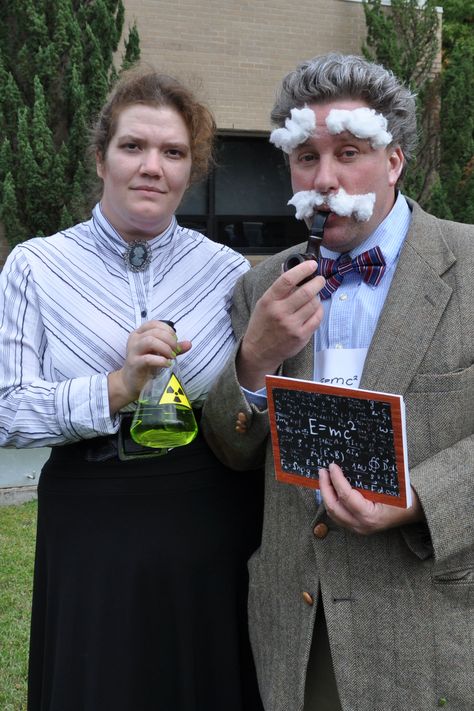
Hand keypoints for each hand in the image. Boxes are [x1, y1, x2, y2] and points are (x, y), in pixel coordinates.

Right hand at [108, 321, 191, 413]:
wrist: (131, 382)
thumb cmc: (146, 365)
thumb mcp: (160, 353)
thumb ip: (173, 347)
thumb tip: (189, 344)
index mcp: (140, 333)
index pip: (154, 324)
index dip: (168, 330)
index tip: (175, 341)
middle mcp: (135, 339)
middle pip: (154, 332)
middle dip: (170, 340)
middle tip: (176, 351)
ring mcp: (133, 351)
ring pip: (150, 341)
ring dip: (165, 348)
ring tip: (172, 357)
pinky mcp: (134, 363)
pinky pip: (148, 358)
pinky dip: (161, 360)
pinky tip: (167, 364)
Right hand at [237, 260, 324, 389]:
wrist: (259, 351)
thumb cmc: (262, 325)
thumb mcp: (264, 304)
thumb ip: (278, 289)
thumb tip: (290, 269)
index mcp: (269, 301)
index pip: (287, 280)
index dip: (302, 269)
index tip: (312, 264)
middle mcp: (280, 313)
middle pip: (305, 292)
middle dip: (317, 282)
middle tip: (320, 280)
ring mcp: (291, 325)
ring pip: (314, 304)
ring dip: (317, 297)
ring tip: (314, 296)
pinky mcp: (301, 336)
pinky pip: (317, 318)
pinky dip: (319, 310)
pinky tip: (314, 309)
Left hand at [319, 462, 423, 534]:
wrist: (415, 511)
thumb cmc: (404, 496)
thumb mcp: (388, 486)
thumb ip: (367, 480)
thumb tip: (346, 464)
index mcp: (370, 515)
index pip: (346, 496)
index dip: (336, 479)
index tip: (332, 466)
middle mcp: (361, 525)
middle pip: (333, 507)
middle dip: (325, 487)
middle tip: (322, 471)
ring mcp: (358, 529)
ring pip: (333, 513)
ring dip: (326, 495)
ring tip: (324, 478)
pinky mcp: (357, 528)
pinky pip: (338, 516)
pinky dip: (332, 502)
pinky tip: (331, 490)